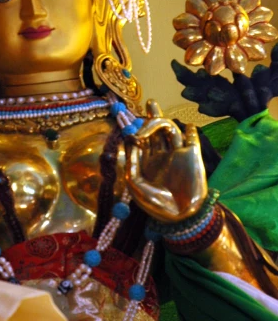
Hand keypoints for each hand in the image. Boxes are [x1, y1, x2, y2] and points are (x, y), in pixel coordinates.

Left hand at [124, 100, 207, 222]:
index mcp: (146, 161)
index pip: (141, 138)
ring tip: (153, 114)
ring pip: (171, 130)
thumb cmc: (154, 203)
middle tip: (149, 103)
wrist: (179, 216)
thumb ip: (131, 161)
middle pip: (156, 130)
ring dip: (163, 120)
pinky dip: (190, 130)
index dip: (136, 128)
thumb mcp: (134, 183)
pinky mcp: (193, 156)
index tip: (131, 125)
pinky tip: (186, 126)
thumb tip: (126, 141)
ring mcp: (177, 154)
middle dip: (152, 115)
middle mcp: (161, 154)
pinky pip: (193, 139)